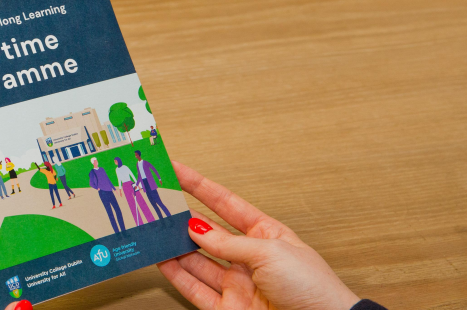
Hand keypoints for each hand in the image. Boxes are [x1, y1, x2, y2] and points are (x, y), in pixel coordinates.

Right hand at [157, 162, 361, 309]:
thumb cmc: (312, 288)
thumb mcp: (270, 253)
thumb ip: (228, 243)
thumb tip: (197, 229)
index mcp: (266, 235)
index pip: (225, 204)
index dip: (200, 186)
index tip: (177, 170)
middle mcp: (249, 258)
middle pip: (208, 233)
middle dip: (182, 217)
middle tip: (158, 204)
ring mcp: (237, 284)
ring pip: (197, 261)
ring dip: (176, 246)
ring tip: (154, 231)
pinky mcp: (228, 308)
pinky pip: (195, 289)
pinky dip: (177, 275)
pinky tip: (163, 261)